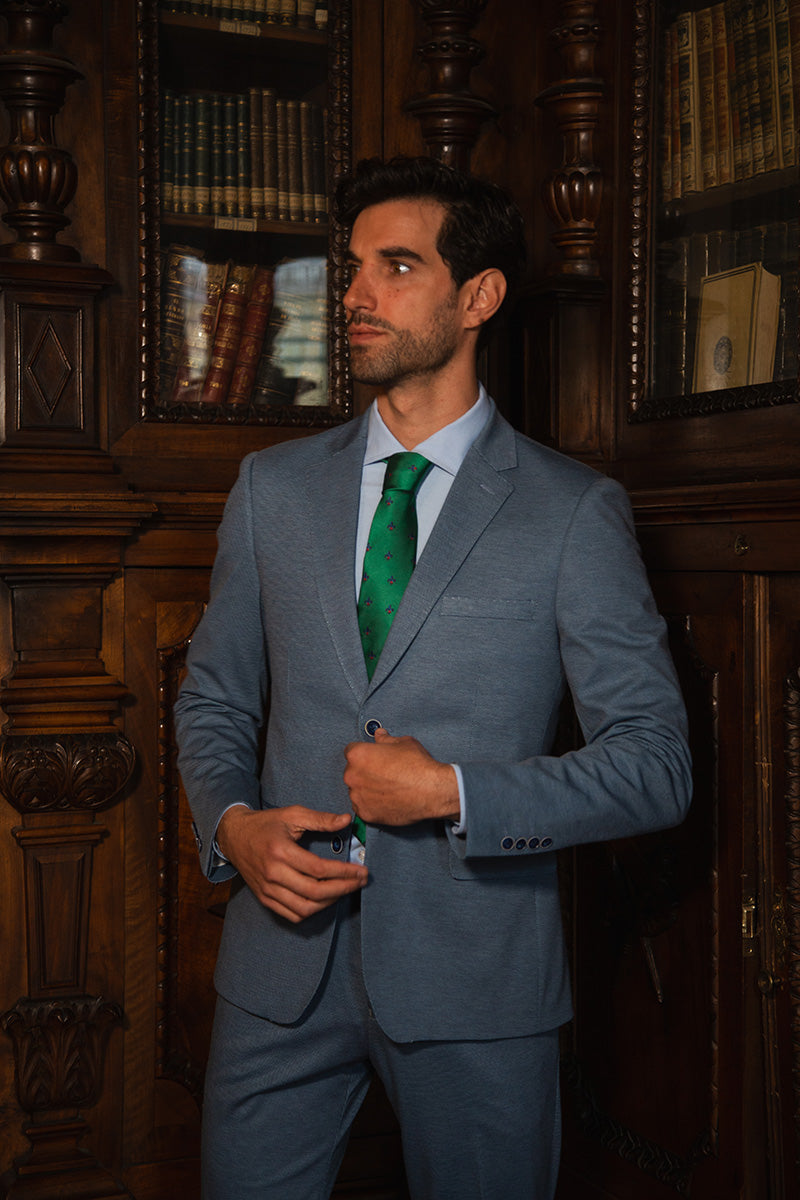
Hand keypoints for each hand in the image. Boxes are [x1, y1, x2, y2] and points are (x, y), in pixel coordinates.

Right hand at [216, 805, 366, 923]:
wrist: (234, 836)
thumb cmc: (265, 824)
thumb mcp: (293, 814)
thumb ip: (321, 819)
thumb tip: (346, 820)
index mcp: (281, 852)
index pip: (319, 869)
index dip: (344, 872)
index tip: (361, 871)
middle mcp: (273, 874)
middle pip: (314, 892)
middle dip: (343, 889)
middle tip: (360, 882)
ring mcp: (268, 889)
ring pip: (304, 908)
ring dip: (329, 902)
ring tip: (345, 890)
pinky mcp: (265, 898)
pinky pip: (292, 914)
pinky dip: (311, 911)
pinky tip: (325, 899)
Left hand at [343, 728, 458, 826]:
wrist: (432, 791)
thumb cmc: (418, 766)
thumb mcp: (403, 743)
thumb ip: (385, 739)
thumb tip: (380, 735)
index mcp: (358, 755)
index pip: (351, 751)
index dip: (365, 754)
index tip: (373, 759)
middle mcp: (352, 775)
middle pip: (352, 771)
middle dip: (364, 771)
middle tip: (384, 774)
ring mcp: (357, 796)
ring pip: (357, 790)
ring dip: (367, 789)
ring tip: (387, 788)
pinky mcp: (365, 813)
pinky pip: (363, 807)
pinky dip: (372, 804)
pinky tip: (387, 799)